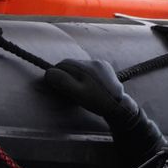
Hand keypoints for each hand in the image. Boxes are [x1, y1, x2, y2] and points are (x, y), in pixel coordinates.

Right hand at [44, 58, 166, 167]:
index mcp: (85, 67)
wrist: (119, 106)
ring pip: (80, 65)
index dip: (57, 74)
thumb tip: (49, 72)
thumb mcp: (77, 94)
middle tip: (68, 88)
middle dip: (67, 74)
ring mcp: (101, 63)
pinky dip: (86, 74)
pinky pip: (90, 67)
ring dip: (76, 74)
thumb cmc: (96, 101)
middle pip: (71, 64)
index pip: (63, 64)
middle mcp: (93, 61)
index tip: (57, 85)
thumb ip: (63, 82)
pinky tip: (89, 84)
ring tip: (79, 87)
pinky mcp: (106, 67)